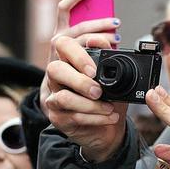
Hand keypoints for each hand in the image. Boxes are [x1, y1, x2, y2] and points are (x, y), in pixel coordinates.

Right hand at [45, 36, 127, 162]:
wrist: (110, 128)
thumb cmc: (110, 100)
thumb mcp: (115, 79)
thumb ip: (108, 58)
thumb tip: (99, 40)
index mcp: (71, 62)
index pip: (62, 44)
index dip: (77, 55)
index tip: (94, 71)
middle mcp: (58, 78)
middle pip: (54, 69)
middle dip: (80, 81)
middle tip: (99, 92)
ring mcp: (55, 98)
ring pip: (63, 97)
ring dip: (91, 105)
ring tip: (110, 108)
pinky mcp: (58, 118)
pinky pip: (73, 116)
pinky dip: (96, 118)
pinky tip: (110, 117)